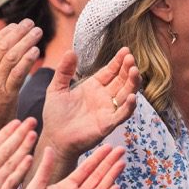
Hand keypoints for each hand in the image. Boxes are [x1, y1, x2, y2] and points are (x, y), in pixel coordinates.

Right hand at [0, 20, 42, 139]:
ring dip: (26, 41)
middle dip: (18, 32)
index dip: (5, 33)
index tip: (17, 25)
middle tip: (31, 23)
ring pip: (11, 57)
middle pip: (1, 47)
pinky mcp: (5, 95)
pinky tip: (36, 51)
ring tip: (37, 33)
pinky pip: (18, 73)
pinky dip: (27, 59)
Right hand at [0, 118, 36, 188]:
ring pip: (11, 164)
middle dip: (19, 134)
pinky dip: (21, 171)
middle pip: (4, 151)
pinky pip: (12, 183)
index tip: (17, 122)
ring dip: (24, 148)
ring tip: (33, 134)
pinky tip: (30, 159)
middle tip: (31, 121)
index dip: (6, 133)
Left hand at [4, 144, 124, 188]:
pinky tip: (116, 187)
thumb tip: (50, 147)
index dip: (97, 158)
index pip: (86, 169)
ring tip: (122, 163)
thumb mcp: (35, 188)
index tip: (107, 146)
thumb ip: (45, 169)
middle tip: (121, 149)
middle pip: (97, 177)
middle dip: (109, 163)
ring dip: (111, 177)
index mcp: (66, 187)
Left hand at [40, 49, 138, 164]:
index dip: (118, 61)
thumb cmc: (55, 116)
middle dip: (128, 69)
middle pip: (121, 80)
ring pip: (126, 94)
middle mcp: (104, 97)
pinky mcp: (108, 124)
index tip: (126, 50)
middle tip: (131, 59)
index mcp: (93, 87)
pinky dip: (129, 106)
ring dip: (132, 84)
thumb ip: (64, 71)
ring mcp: (108, 110)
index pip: (110, 71)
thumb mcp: (56, 88)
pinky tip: (133, 97)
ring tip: (134, 71)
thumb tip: (70, 51)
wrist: (54, 138)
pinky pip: (122, 114)